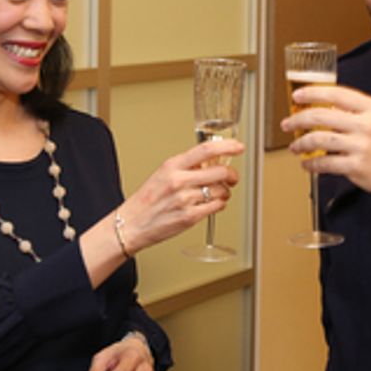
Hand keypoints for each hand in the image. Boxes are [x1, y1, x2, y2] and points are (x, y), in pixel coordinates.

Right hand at [118, 138, 242, 252]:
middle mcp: (179, 181)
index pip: (206, 150)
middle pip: (220, 171)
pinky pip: (217, 207)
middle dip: (232, 174)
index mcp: (172, 165)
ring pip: (222, 190)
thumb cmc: (147, 199)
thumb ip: (186, 166)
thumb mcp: (163, 174)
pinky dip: (220, 204)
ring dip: (225, 192)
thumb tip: (212, 161)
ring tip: (217, 193)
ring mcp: (185, 200)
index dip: (227, 146)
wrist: (131, 224)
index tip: (238, 146)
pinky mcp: (190, 217)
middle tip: (232, 177)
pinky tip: (212, 203)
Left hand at [280, 84, 370, 193]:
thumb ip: (354, 110)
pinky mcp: (356, 166)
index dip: (313, 93)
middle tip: (288, 123)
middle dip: (299, 119)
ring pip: (319, 139)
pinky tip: (307, 163)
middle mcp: (366, 125)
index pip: (336, 94)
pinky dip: (312, 163)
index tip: (297, 96)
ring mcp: (361, 146)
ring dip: (302, 143)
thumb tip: (324, 106)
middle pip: (322, 116)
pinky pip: (326, 163)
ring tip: (296, 146)